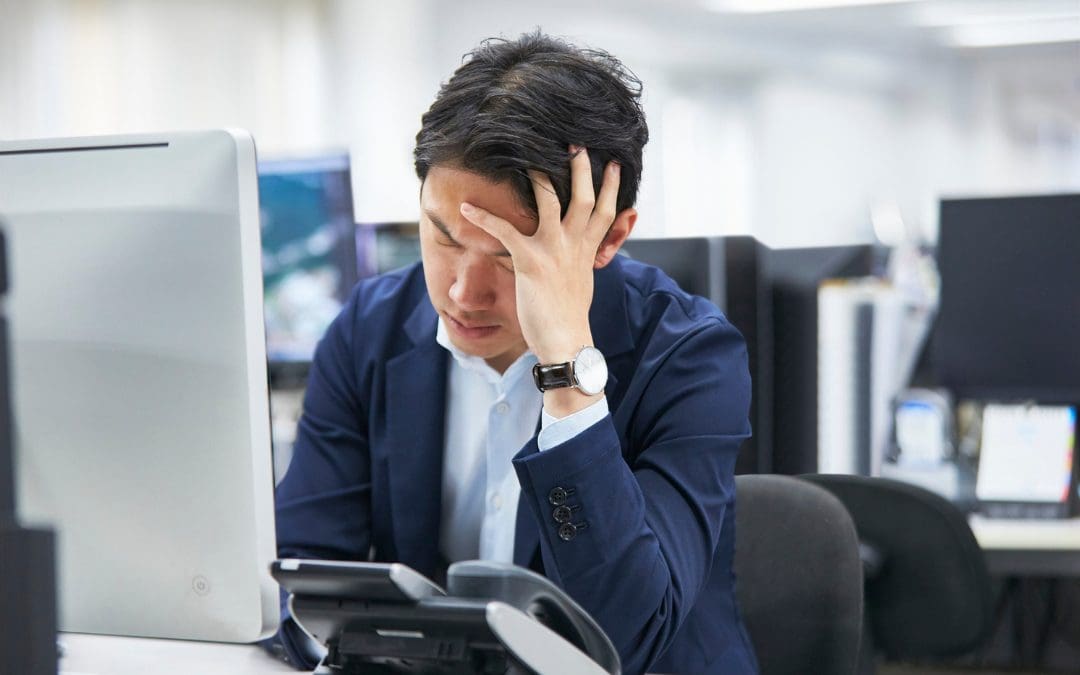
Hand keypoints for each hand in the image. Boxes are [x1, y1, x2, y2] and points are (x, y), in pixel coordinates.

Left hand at [460, 147, 620, 366]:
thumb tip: (585, 253)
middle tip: (576, 144)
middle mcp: (574, 245)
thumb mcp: (584, 283)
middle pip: (584, 197)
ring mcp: (553, 250)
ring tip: (527, 158)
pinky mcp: (530, 261)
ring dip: (538, 178)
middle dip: (582, 169)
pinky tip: (466, 208)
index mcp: (587, 251)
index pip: (605, 212)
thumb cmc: (570, 317)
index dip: (612, 187)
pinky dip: (484, 217)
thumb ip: (584, 261)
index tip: (614, 165)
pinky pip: (505, 231)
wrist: (566, 341)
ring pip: (549, 202)